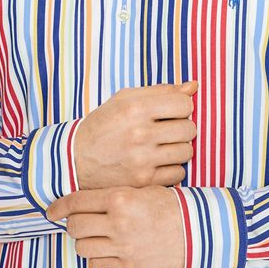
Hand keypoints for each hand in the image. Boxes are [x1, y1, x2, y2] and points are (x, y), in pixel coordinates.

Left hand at [46, 185, 184, 267]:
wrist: (199, 233)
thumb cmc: (171, 207)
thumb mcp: (143, 189)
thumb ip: (114, 194)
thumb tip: (85, 199)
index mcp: (120, 198)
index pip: (76, 201)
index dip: (58, 206)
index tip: (51, 210)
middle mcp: (118, 222)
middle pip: (75, 225)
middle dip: (71, 223)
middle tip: (75, 221)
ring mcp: (122, 246)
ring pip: (82, 247)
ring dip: (83, 241)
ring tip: (92, 235)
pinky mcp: (129, 266)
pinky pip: (97, 264)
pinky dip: (96, 257)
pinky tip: (105, 249)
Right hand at [73, 80, 197, 189]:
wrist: (75, 159)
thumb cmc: (103, 125)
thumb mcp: (124, 99)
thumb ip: (160, 91)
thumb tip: (193, 86)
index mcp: (135, 109)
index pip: (184, 104)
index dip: (181, 107)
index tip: (171, 112)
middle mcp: (140, 134)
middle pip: (189, 129)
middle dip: (182, 127)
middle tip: (166, 130)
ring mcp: (143, 160)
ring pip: (187, 152)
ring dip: (178, 148)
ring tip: (161, 146)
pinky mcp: (144, 181)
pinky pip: (179, 173)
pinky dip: (171, 168)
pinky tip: (157, 163)